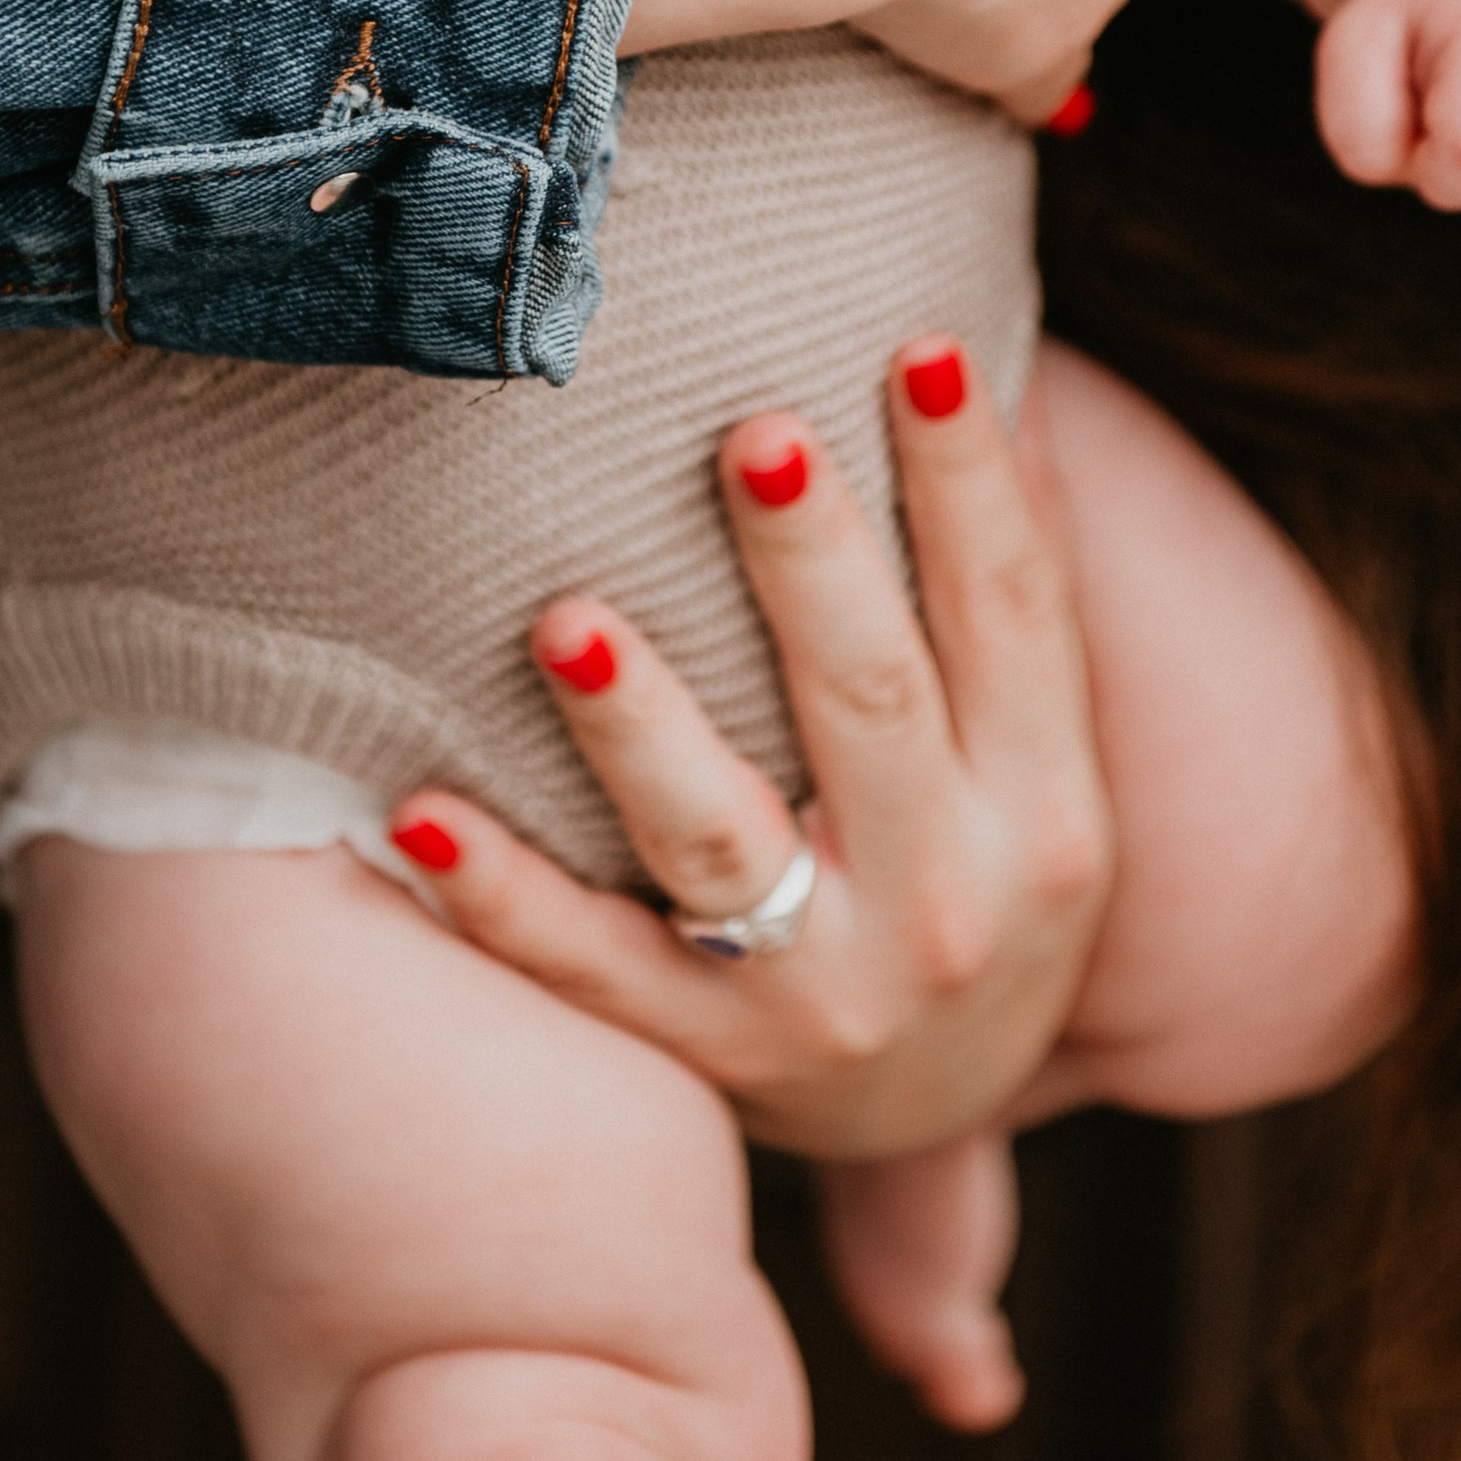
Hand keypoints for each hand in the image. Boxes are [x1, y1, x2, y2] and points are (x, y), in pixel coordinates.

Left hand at [386, 346, 1114, 1159]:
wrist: (942, 1114)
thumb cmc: (975, 866)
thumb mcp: (1040, 755)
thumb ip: (1015, 595)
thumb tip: (986, 374)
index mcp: (1047, 803)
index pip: (1016, 612)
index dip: (971, 481)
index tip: (920, 346)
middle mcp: (949, 900)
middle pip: (871, 701)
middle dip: (810, 564)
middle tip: (749, 431)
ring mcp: (820, 993)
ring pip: (717, 845)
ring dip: (639, 731)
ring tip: (567, 621)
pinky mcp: (704, 1060)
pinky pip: (587, 970)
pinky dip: (499, 896)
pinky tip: (414, 809)